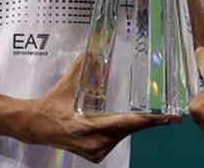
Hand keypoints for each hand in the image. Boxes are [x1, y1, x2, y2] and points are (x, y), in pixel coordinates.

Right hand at [19, 55, 178, 162]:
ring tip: (143, 116)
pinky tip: (118, 123)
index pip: (127, 123)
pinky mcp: (94, 155)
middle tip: (168, 116)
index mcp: (88, 127)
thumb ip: (84, 67)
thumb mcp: (68, 85)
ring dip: (131, 126)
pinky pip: (114, 141)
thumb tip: (97, 48)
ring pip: (122, 136)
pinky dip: (119, 131)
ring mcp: (94, 151)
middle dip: (147, 122)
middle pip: (129, 130)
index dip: (150, 120)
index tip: (169, 118)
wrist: (34, 126)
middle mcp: (94, 143)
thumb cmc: (50, 107)